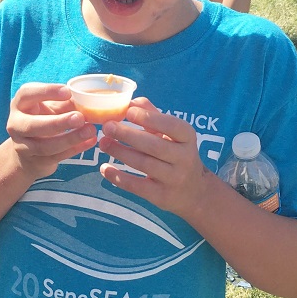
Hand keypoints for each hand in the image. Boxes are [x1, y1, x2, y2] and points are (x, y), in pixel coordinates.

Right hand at [6, 82, 97, 179]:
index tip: (68, 92)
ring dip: (70, 139)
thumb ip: (65, 103)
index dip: (46, 92)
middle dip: (58, 122)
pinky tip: (90, 142)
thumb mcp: (50, 108)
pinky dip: (74, 149)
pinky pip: (56, 157)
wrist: (28, 154)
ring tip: (90, 130)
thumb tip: (87, 97)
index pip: (27, 94)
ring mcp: (23, 147)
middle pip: (33, 125)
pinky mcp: (35, 163)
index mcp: (20, 105)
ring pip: (45, 146)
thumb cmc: (42, 121)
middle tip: (80, 118)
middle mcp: (16, 125)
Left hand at [98, 97, 207, 220]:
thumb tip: (130, 101)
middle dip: (128, 135)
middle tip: (107, 126)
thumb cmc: (176, 152)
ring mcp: (174, 178)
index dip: (149, 117)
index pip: (171, 125)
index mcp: (187, 137)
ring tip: (103, 143)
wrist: (193, 191)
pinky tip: (104, 168)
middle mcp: (184, 158)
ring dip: (120, 152)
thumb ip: (152, 114)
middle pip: (154, 145)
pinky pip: (137, 186)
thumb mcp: (171, 133)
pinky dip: (118, 177)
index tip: (128, 111)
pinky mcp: (162, 196)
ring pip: (144, 164)